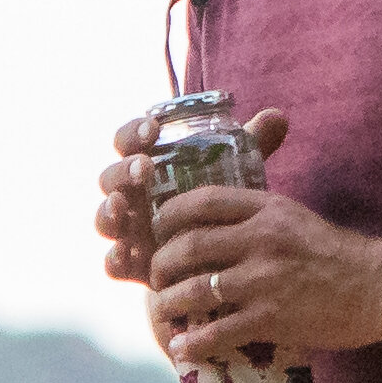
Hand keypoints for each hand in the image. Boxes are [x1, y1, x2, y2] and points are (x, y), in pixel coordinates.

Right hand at [94, 102, 286, 289]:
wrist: (225, 258)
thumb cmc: (224, 204)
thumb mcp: (238, 173)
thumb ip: (253, 146)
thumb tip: (277, 117)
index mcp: (150, 164)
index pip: (131, 140)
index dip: (135, 131)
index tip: (153, 128)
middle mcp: (133, 195)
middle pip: (112, 177)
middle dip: (123, 171)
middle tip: (144, 169)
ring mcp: (130, 230)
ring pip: (105, 218)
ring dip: (108, 211)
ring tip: (122, 207)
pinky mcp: (134, 265)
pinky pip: (112, 264)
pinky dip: (114, 259)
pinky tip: (125, 253)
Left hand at [149, 167, 381, 373]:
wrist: (378, 289)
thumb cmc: (338, 255)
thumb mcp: (296, 218)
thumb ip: (257, 218)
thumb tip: (215, 224)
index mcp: (267, 209)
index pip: (204, 201)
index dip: (171, 214)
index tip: (158, 228)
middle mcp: (261, 240)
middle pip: (189, 245)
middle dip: (161, 263)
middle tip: (156, 276)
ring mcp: (264, 280)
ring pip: (195, 290)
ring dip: (168, 304)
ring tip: (161, 311)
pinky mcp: (271, 318)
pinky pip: (218, 332)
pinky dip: (194, 343)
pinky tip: (183, 349)